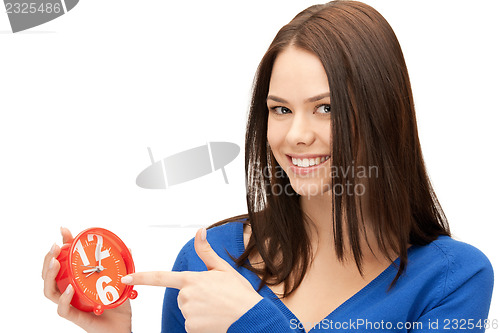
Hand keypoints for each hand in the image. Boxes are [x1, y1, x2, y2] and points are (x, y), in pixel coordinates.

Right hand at [42, 227, 131, 332]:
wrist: (122, 326)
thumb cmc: (117, 304)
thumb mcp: (120, 280)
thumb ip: (122, 265)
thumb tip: (127, 246)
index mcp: (76, 280)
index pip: (62, 261)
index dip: (61, 246)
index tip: (64, 230)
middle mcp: (69, 291)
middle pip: (49, 275)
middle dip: (49, 258)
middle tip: (55, 246)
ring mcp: (71, 304)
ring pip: (49, 291)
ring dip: (50, 275)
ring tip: (55, 262)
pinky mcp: (76, 317)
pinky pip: (63, 309)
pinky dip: (64, 299)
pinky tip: (69, 288)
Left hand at [122, 228, 262, 332]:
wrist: (250, 317)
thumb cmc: (238, 293)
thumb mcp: (222, 268)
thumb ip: (206, 251)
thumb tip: (200, 231)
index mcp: (191, 279)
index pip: (160, 277)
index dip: (140, 277)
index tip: (125, 278)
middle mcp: (186, 296)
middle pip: (183, 295)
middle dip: (195, 296)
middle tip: (214, 297)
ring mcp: (188, 313)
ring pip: (188, 310)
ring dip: (199, 309)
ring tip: (216, 308)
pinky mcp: (191, 328)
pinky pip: (191, 323)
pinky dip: (201, 322)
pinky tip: (213, 319)